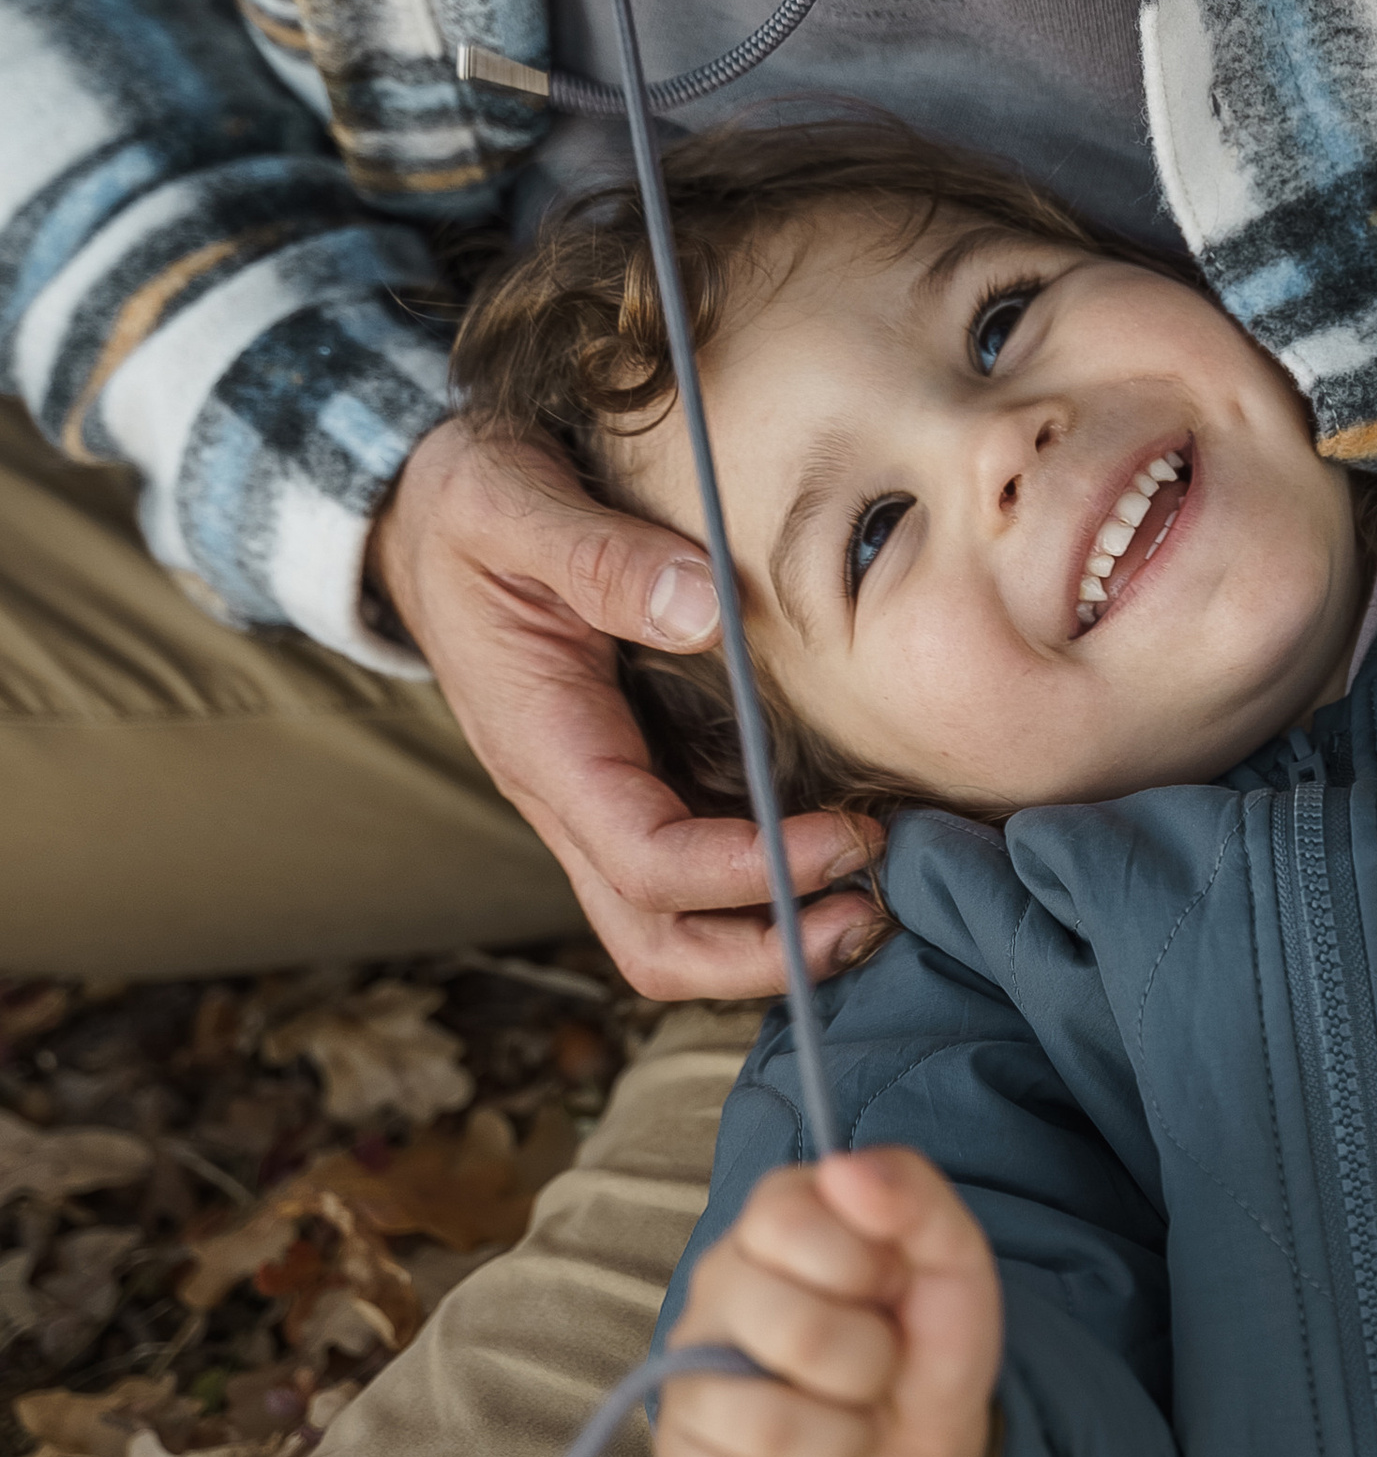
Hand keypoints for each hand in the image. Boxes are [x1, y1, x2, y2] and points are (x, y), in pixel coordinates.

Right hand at [373, 413, 879, 996]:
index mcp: (543, 745)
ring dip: (774, 936)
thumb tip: (706, 608)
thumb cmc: (465, 509)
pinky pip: (697, 871)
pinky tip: (844, 847)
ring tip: (874, 898)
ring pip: (677, 925)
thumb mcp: (508, 504)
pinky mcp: (633, 778)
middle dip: (764, 952)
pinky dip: (771, 885)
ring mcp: (600, 798)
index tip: (843, 839)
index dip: (747, 871)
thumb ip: (599, 555)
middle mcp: (568, 796)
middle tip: (871, 911)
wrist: (422, 516)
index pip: (646, 860)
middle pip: (657, 939)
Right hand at [657, 1149, 1003, 1456]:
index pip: (787, 1222)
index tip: (889, 1286)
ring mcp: (687, 1388)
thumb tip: (847, 1169)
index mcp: (770, 1226)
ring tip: (849, 1424)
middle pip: (791, 1330)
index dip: (865, 1268)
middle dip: (871, 1363)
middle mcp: (712, 1296)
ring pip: (767, 1426)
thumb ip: (915, 1197)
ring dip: (846, 1440)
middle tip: (876, 1367)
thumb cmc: (926, 1344)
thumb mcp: (953, 1264)